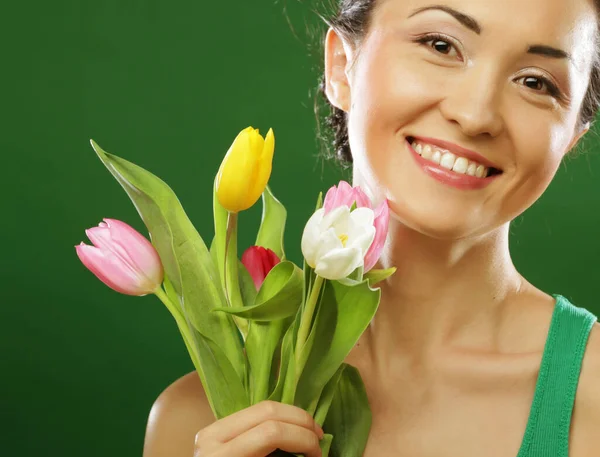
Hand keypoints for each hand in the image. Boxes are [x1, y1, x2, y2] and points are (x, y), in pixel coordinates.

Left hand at [193, 400, 324, 456]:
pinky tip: (291, 430)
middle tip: (319, 438)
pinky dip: (278, 419)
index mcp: (223, 456)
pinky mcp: (217, 428)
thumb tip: (312, 454)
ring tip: (309, 432)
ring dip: (292, 416)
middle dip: (301, 421)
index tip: (319, 454)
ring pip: (262, 406)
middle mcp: (213, 436)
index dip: (302, 439)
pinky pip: (253, 415)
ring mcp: (213, 429)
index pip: (270, 432)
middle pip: (268, 411)